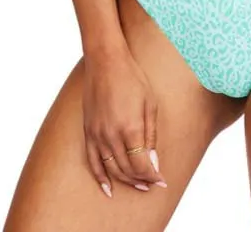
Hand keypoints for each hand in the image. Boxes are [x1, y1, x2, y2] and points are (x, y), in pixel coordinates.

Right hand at [81, 46, 168, 198]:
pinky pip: (92, 161)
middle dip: (141, 180)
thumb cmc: (132, 78)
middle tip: (152, 183)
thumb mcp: (150, 104)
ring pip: (111, 169)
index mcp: (130, 128)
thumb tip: (154, 162)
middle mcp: (112, 135)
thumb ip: (151, 135)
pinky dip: (100, 177)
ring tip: (137, 185)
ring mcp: (97, 135)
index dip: (153, 176)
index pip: (142, 165)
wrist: (106, 62)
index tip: (161, 181)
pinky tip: (107, 188)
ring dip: (125, 181)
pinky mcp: (88, 132)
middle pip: (127, 170)